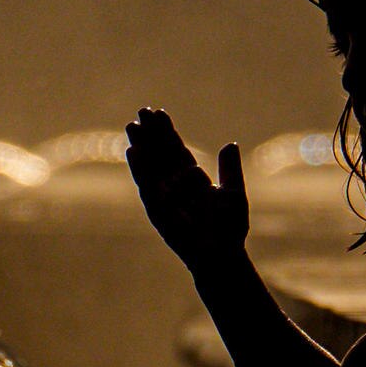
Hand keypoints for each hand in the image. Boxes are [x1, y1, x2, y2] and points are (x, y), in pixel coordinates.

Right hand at [125, 108, 245, 277]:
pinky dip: (140, 169)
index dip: (167, 132)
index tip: (159, 112)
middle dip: (151, 134)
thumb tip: (230, 144)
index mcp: (192, 179)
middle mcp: (175, 186)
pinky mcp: (158, 210)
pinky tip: (133, 151)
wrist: (222, 255)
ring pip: (150, 167)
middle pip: (160, 154)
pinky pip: (147, 186)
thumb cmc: (229, 229)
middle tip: (141, 111)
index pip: (177, 150)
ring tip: (131, 127)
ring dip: (141, 147)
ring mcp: (165, 198)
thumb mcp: (233, 194)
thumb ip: (230, 170)